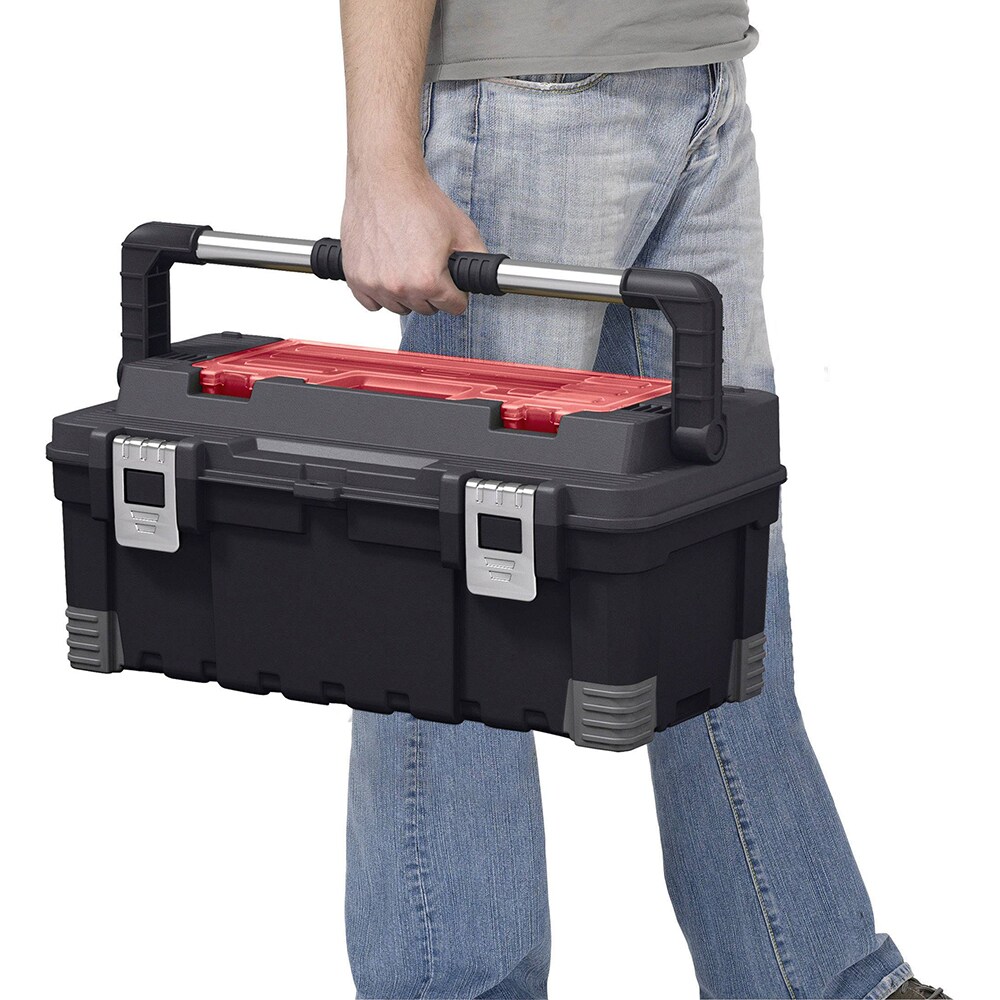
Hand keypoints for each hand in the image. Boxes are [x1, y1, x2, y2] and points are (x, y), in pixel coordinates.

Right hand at [341, 162, 487, 315]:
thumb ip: (478, 259)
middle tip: (428, 265)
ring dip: (406, 293)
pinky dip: (380, 293)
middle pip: (426, 309)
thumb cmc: (418, 200)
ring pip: (399, 307)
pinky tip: (388, 271)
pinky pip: (372, 303)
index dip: (457, 292)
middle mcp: (399, 286)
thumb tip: (484, 277)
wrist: (384, 179)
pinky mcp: (355, 277)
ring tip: (408, 264)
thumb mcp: (463, 230)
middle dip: (432, 291)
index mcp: (427, 280)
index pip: (453, 307)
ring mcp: (375, 284)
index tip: (452, 282)